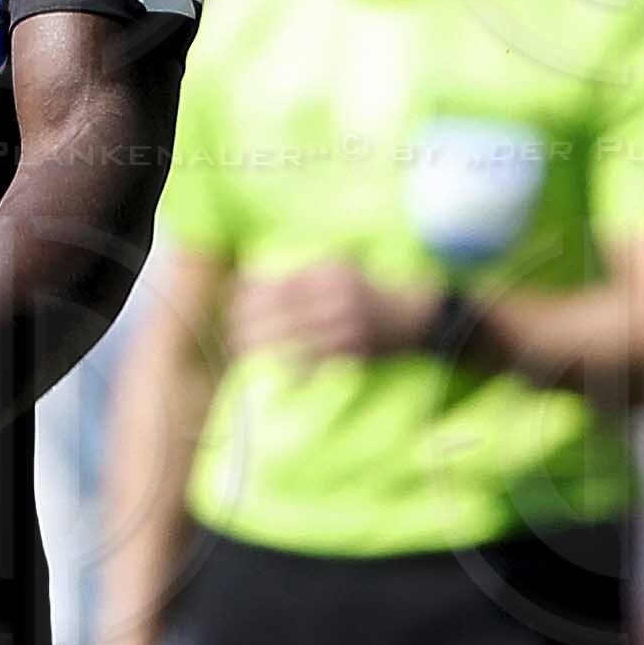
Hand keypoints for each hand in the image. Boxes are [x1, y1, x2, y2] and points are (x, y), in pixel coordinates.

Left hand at [232, 259, 439, 365]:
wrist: (413, 317)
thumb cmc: (364, 294)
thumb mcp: (335, 270)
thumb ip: (297, 276)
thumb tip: (246, 280)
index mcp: (329, 271)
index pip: (278, 283)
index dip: (248, 298)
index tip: (231, 310)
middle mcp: (337, 294)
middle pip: (280, 310)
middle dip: (248, 325)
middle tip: (230, 338)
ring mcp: (347, 323)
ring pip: (292, 338)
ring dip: (263, 349)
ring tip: (244, 355)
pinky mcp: (355, 349)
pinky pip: (314, 362)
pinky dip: (291, 369)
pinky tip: (273, 374)